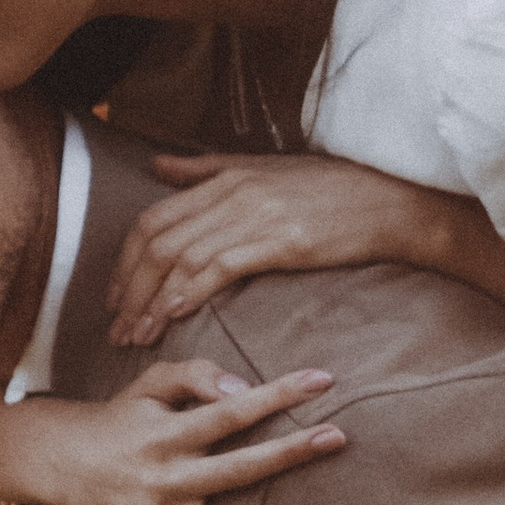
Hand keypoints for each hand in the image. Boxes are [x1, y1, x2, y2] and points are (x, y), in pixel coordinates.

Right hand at [58, 361, 348, 504]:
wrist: (69, 465)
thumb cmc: (124, 416)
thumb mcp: (151, 384)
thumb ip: (197, 377)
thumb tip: (244, 389)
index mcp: (165, 434)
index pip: (230, 411)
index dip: (277, 395)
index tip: (323, 379)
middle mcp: (166, 480)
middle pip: (235, 469)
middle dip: (289, 452)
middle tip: (337, 436)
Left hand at [108, 154, 448, 346]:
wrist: (390, 203)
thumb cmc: (331, 190)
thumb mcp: (263, 168)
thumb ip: (206, 169)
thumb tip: (157, 167)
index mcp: (224, 177)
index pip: (154, 219)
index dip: (125, 262)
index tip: (114, 298)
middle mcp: (231, 192)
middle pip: (158, 242)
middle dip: (129, 290)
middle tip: (117, 329)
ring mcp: (255, 215)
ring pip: (182, 259)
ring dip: (152, 302)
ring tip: (138, 337)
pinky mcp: (280, 240)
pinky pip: (220, 267)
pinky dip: (189, 292)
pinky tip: (174, 316)